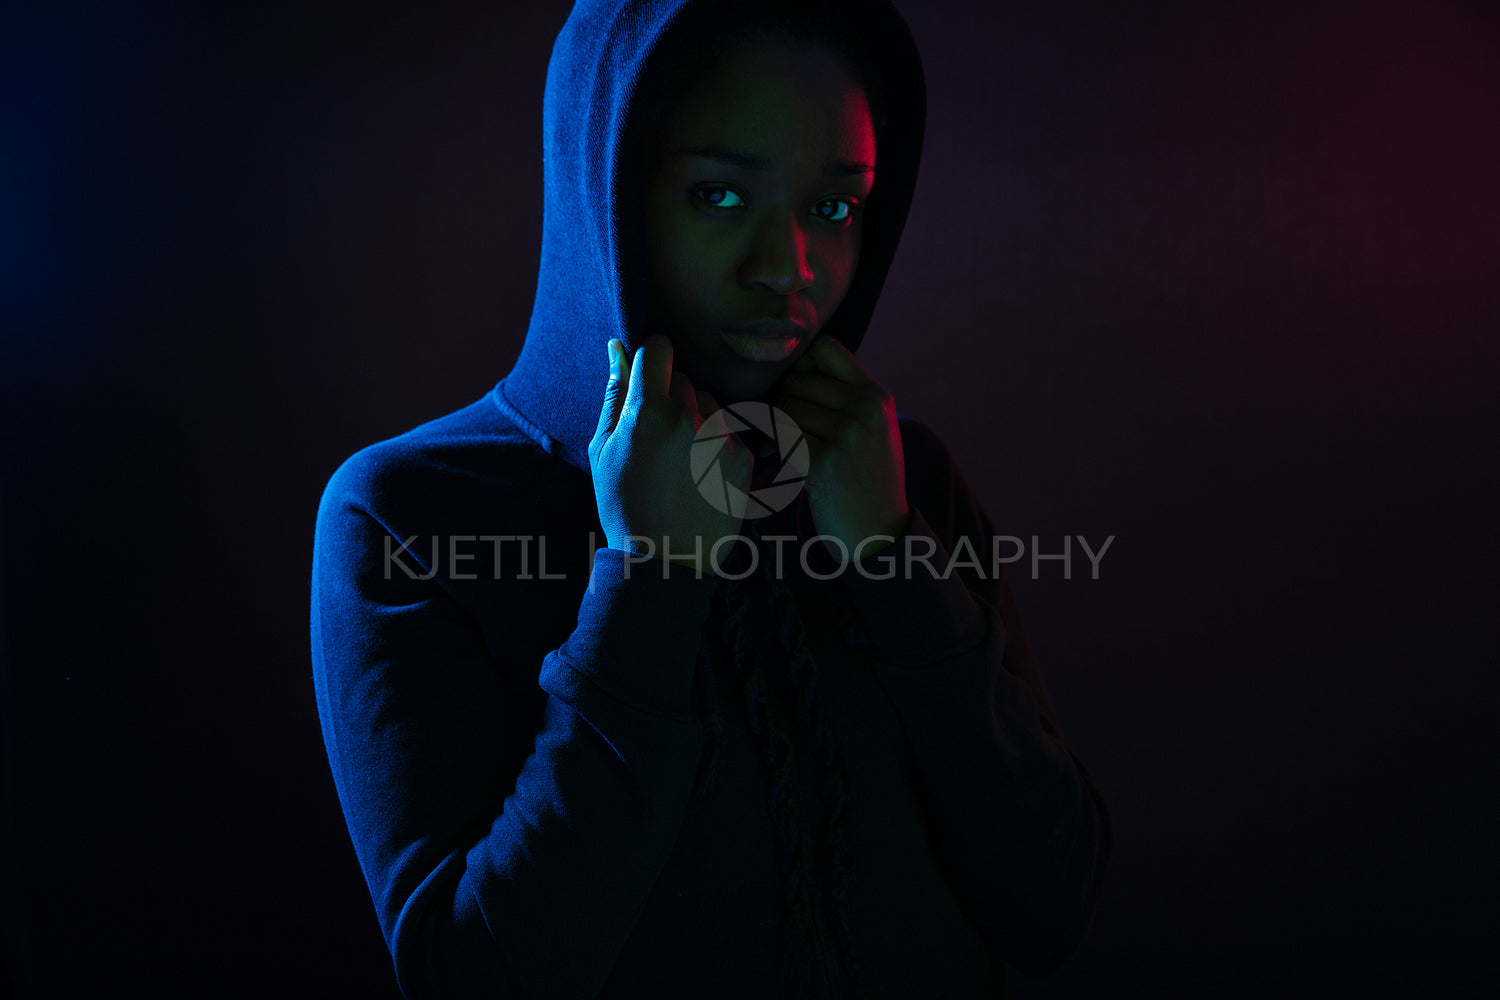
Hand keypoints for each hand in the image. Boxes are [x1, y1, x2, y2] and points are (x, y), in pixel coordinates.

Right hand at [589, 335, 752, 573]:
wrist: (667, 561)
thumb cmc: (625, 506)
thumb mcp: (603, 450)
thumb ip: (613, 396)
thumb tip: (616, 350)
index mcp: (649, 413)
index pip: (658, 349)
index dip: (650, 358)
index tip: (646, 374)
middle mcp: (691, 419)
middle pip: (683, 378)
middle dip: (669, 394)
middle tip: (655, 435)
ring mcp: (722, 438)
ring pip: (709, 402)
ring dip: (695, 417)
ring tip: (678, 459)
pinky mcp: (745, 457)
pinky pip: (728, 430)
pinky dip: (715, 442)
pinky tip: (698, 473)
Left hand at [772, 336, 909, 559]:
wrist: (878, 534)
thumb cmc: (867, 479)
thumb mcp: (875, 430)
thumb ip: (848, 396)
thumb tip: (795, 366)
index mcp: (877, 397)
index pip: (826, 348)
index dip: (801, 363)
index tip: (795, 388)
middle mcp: (866, 410)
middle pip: (797, 381)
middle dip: (782, 403)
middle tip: (782, 429)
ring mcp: (846, 435)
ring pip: (784, 408)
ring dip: (773, 427)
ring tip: (779, 449)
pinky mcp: (822, 462)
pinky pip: (777, 435)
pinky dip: (769, 445)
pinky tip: (775, 460)